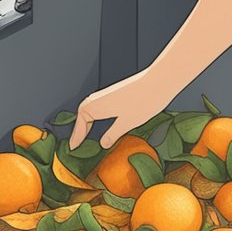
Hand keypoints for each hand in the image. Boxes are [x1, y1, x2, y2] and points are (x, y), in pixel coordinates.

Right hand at [68, 67, 182, 149]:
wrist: (159, 82)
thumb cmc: (144, 101)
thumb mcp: (126, 124)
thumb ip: (112, 134)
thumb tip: (103, 143)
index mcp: (95, 107)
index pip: (80, 125)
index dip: (77, 137)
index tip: (72, 148)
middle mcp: (97, 98)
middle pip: (82, 115)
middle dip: (79, 130)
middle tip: (76, 144)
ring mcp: (106, 94)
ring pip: (90, 110)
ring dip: (86, 122)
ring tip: (86, 135)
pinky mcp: (115, 93)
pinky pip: (99, 106)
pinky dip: (96, 116)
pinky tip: (102, 123)